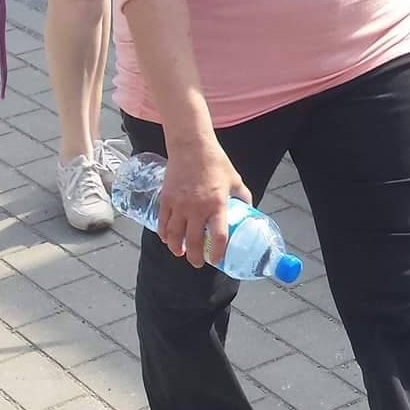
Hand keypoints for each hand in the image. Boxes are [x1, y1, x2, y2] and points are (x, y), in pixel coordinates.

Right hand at [156, 137, 252, 269]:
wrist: (191, 146)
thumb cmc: (215, 162)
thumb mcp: (235, 180)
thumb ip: (242, 196)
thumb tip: (247, 210)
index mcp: (217, 205)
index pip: (219, 236)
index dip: (218, 252)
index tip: (217, 260)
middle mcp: (197, 208)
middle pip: (194, 242)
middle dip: (196, 258)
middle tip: (198, 263)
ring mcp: (179, 204)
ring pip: (175, 236)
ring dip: (177, 249)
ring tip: (181, 253)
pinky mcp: (166, 199)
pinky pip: (163, 223)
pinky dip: (164, 235)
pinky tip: (167, 239)